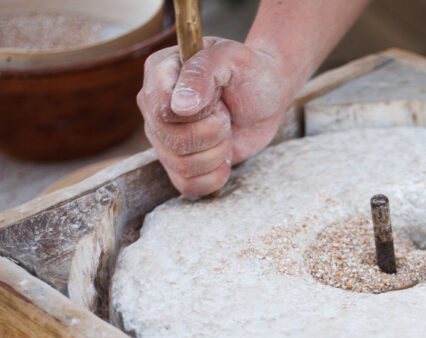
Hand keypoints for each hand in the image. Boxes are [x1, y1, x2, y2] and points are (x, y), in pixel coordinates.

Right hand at [137, 37, 286, 195]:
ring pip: (181, 166)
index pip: (161, 109)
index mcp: (159, 72)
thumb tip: (179, 106)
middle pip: (172, 141)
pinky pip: (188, 186)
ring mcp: (163, 138)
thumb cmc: (250, 73)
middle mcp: (154, 107)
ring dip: (218, 153)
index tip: (218, 98)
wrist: (266, 97)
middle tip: (226, 115)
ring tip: (226, 131)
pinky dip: (216, 176)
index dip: (197, 113)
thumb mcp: (233, 58)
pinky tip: (225, 154)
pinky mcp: (180, 164)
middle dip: (214, 132)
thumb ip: (203, 71)